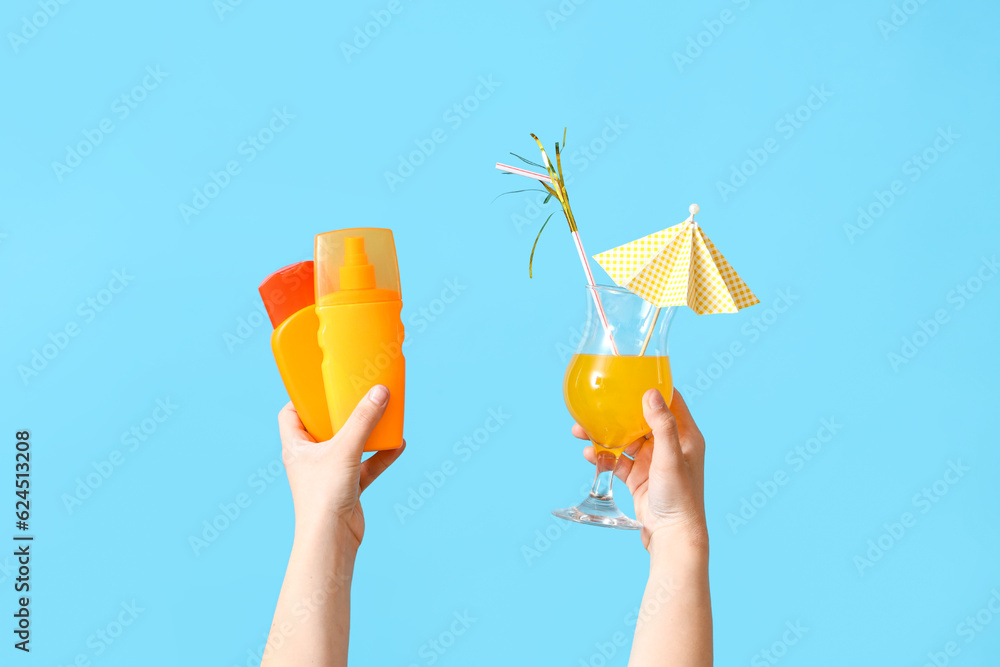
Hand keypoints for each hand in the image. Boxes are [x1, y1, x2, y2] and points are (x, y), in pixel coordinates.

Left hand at [278, 385, 404, 549]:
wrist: (332, 540)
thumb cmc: (324, 495)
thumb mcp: (345, 449)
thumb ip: (363, 420)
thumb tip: (380, 391)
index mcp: (296, 446)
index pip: (291, 414)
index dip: (303, 398)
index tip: (323, 385)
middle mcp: (310, 458)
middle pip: (324, 426)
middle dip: (342, 411)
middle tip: (359, 394)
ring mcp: (329, 473)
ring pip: (349, 445)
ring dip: (366, 432)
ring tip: (382, 413)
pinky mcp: (347, 487)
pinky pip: (366, 465)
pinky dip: (381, 455)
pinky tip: (398, 444)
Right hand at [574, 388, 705, 552]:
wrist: (672, 538)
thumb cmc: (680, 498)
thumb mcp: (670, 458)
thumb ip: (661, 426)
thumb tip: (650, 392)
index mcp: (686, 436)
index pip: (670, 401)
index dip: (653, 387)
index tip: (631, 375)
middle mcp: (670, 446)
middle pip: (641, 419)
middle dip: (617, 411)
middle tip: (596, 403)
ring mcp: (653, 462)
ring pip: (625, 440)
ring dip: (605, 434)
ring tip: (580, 430)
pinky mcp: (639, 478)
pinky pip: (618, 460)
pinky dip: (603, 456)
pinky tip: (588, 454)